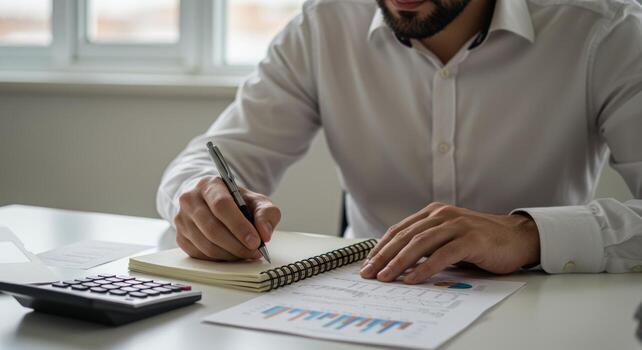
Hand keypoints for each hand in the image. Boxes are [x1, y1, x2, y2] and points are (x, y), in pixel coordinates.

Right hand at [174, 176, 280, 260]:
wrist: (215, 204)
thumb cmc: (237, 202)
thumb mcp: (257, 201)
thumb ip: (266, 213)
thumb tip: (264, 234)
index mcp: (209, 185)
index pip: (221, 206)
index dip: (239, 226)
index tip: (255, 241)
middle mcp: (190, 200)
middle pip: (212, 229)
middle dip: (237, 245)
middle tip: (254, 251)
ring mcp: (182, 219)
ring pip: (206, 245)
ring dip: (230, 254)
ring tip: (246, 253)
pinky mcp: (180, 237)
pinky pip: (200, 255)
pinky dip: (219, 259)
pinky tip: (232, 254)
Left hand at [360, 202, 539, 283]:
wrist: (517, 237)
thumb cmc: (480, 241)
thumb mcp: (448, 237)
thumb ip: (426, 244)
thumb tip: (397, 263)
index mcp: (433, 212)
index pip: (399, 230)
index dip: (381, 247)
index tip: (367, 264)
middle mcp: (442, 215)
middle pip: (405, 236)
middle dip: (384, 256)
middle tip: (369, 273)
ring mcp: (457, 226)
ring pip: (420, 244)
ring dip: (399, 263)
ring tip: (386, 278)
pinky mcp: (471, 240)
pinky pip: (442, 255)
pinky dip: (425, 268)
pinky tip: (413, 279)